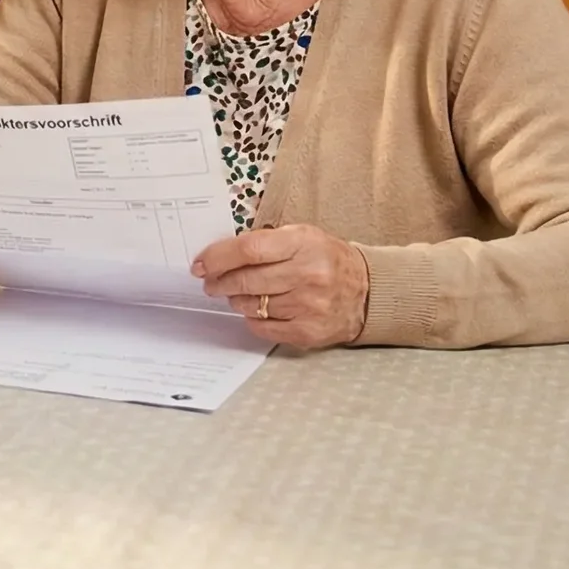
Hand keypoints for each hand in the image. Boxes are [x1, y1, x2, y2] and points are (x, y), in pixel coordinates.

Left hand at [193, 224, 369, 349]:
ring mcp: (308, 306)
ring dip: (236, 299)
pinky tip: (258, 310)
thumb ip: (265, 241)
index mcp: (303, 244)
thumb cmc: (327, 259)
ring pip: (251, 305)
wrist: (368, 291)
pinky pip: (263, 327)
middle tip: (210, 282)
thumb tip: (220, 253)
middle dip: (219, 282)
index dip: (218, 257)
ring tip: (238, 293)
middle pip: (245, 280)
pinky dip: (253, 319)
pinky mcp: (308, 332)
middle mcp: (307, 275)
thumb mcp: (302, 236)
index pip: (249, 249)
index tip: (200, 264)